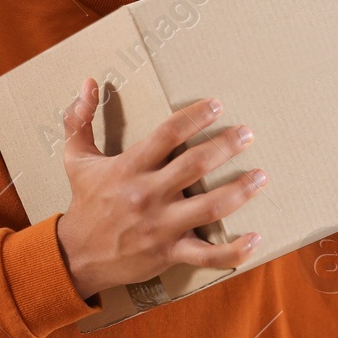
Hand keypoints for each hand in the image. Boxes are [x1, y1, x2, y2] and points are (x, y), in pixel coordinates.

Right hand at [54, 78, 266, 300]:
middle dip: (225, 147)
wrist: (77, 254)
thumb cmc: (84, 202)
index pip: (168, 134)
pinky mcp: (169, 253)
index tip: (218, 105)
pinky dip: (234, 250)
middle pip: (195, 165)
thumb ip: (78, 119)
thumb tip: (89, 82)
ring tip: (261, 176)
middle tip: (247, 134)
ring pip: (210, 206)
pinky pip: (208, 255)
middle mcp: (148, 194)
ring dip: (240, 190)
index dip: (195, 117)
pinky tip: (256, 238)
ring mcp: (161, 226)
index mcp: (130, 168)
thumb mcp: (76, 158)